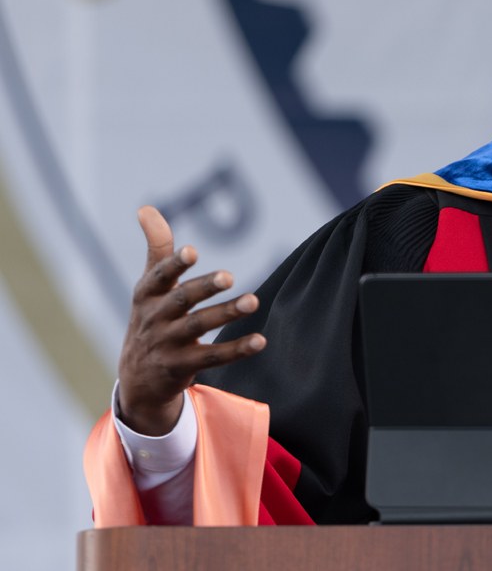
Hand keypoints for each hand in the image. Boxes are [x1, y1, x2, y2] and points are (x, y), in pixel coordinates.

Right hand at [116, 206, 265, 435]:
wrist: (137, 379)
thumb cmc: (150, 318)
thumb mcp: (148, 286)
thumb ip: (157, 248)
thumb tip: (147, 207)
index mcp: (146, 295)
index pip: (159, 277)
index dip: (174, 264)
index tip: (191, 250)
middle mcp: (154, 318)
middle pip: (181, 300)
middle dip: (204, 287)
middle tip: (230, 276)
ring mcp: (167, 344)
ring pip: (198, 327)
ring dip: (226, 313)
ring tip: (253, 301)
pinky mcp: (183, 367)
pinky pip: (213, 357)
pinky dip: (236, 349)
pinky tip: (260, 340)